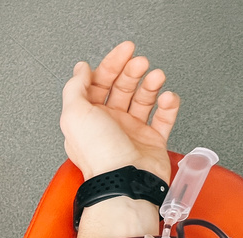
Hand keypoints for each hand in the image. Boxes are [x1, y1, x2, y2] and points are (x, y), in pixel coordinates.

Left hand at [60, 41, 179, 182]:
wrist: (125, 181)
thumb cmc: (99, 155)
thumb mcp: (74, 114)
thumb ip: (75, 88)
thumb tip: (80, 70)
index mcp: (89, 118)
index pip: (99, 84)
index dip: (110, 65)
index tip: (123, 52)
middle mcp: (109, 125)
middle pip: (122, 88)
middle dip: (132, 71)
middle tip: (141, 62)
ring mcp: (131, 133)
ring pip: (144, 100)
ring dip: (151, 84)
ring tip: (156, 77)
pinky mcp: (152, 142)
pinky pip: (163, 118)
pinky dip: (168, 105)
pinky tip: (168, 97)